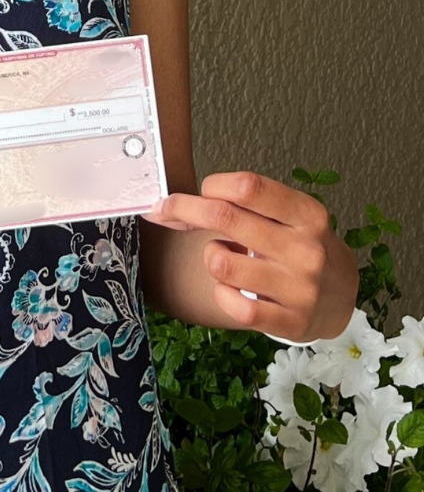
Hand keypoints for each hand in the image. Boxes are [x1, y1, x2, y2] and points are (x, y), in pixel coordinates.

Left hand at [141, 171, 359, 342]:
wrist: (343, 296)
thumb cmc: (301, 245)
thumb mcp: (289, 215)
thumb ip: (245, 204)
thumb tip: (173, 204)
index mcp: (307, 214)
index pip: (248, 187)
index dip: (213, 185)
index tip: (201, 190)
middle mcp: (306, 249)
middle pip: (225, 217)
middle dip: (183, 209)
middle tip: (164, 210)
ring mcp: (301, 288)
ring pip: (222, 263)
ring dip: (211, 256)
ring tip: (225, 257)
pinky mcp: (292, 322)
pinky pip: (236, 307)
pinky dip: (221, 294)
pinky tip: (229, 289)